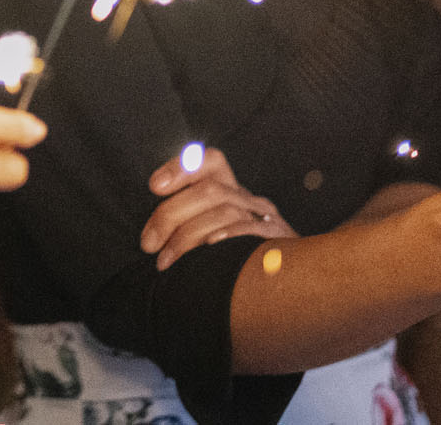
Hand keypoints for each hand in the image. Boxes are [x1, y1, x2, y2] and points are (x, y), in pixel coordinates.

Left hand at [140, 145, 295, 270]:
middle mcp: (250, 200)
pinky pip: (251, 232)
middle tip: (148, 244)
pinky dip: (226, 236)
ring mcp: (268, 219)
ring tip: (165, 260)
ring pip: (224, 212)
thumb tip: (151, 233)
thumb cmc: (240, 256)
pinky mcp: (279, 241)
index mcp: (232, 191)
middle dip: (170, 215)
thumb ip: (190, 222)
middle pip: (209, 190)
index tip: (154, 186)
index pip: (210, 162)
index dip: (181, 167)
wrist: (292, 279)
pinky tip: (207, 249)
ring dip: (187, 237)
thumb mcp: (215, 230)